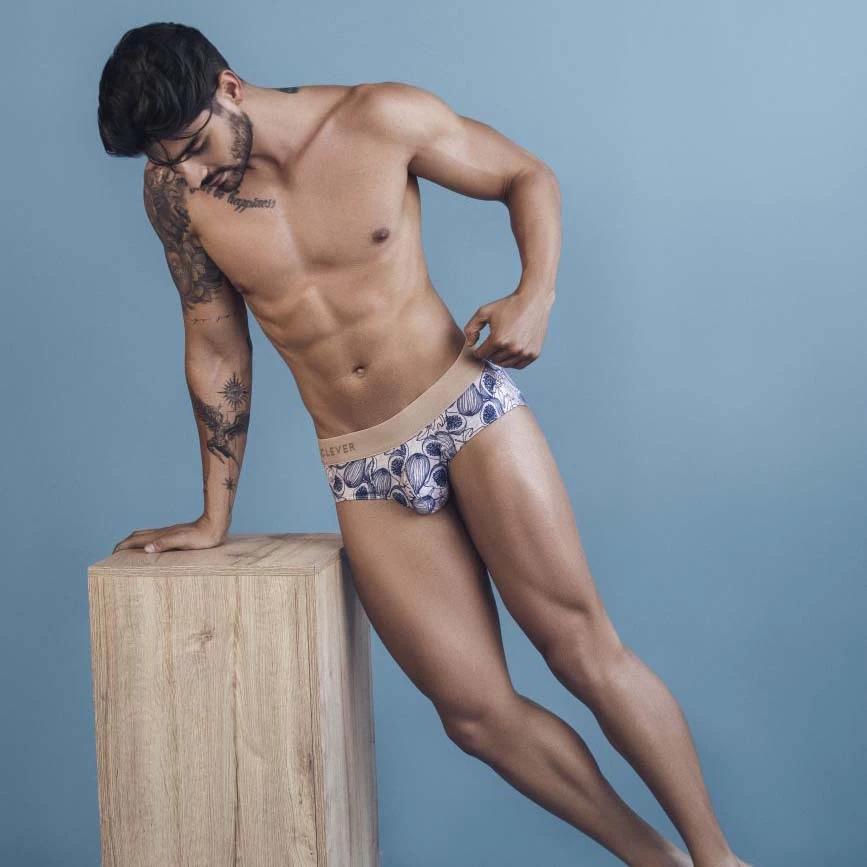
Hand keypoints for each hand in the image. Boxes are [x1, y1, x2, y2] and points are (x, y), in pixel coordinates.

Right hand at [112, 515, 227, 554]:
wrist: (216, 525)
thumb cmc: (202, 537)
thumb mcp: (184, 542)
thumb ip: (165, 543)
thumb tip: (147, 548)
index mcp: (161, 536)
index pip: (136, 540)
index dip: (122, 547)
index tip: (111, 554)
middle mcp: (162, 533)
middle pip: (137, 536)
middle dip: (124, 544)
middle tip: (115, 553)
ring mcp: (169, 532)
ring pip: (146, 535)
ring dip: (134, 542)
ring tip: (128, 551)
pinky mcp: (176, 534)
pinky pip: (155, 537)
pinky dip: (146, 542)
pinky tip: (152, 547)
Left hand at [463, 288, 553, 367]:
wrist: (533, 301)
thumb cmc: (508, 305)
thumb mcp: (484, 312)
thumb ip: (471, 328)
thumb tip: (470, 344)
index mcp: (498, 339)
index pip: (482, 354)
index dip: (479, 350)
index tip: (482, 345)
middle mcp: (512, 348)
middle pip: (493, 360)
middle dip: (491, 353)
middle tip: (493, 344)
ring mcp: (524, 352)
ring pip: (506, 364)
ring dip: (501, 357)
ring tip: (502, 346)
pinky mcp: (534, 353)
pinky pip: (519, 365)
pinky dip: (514, 360)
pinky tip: (512, 350)